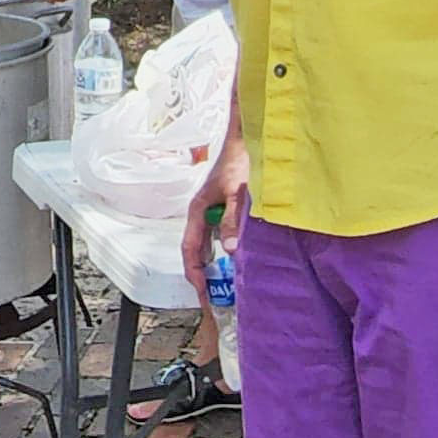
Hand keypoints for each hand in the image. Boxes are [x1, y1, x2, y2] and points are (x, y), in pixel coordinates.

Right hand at [180, 149, 251, 304]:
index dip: (194, 272)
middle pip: (197, 251)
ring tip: (226, 285)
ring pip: (209, 245)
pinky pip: (221, 236)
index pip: (190, 249)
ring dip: (215, 265)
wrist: (247, 140)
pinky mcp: (224, 209)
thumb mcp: (237, 193)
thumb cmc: (238, 162)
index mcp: (198, 211)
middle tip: (216, 297)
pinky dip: (226, 251)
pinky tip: (238, 260)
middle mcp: (202, 214)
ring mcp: (212, 212)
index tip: (203, 292)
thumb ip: (233, 220)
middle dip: (204, 275)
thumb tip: (230, 250)